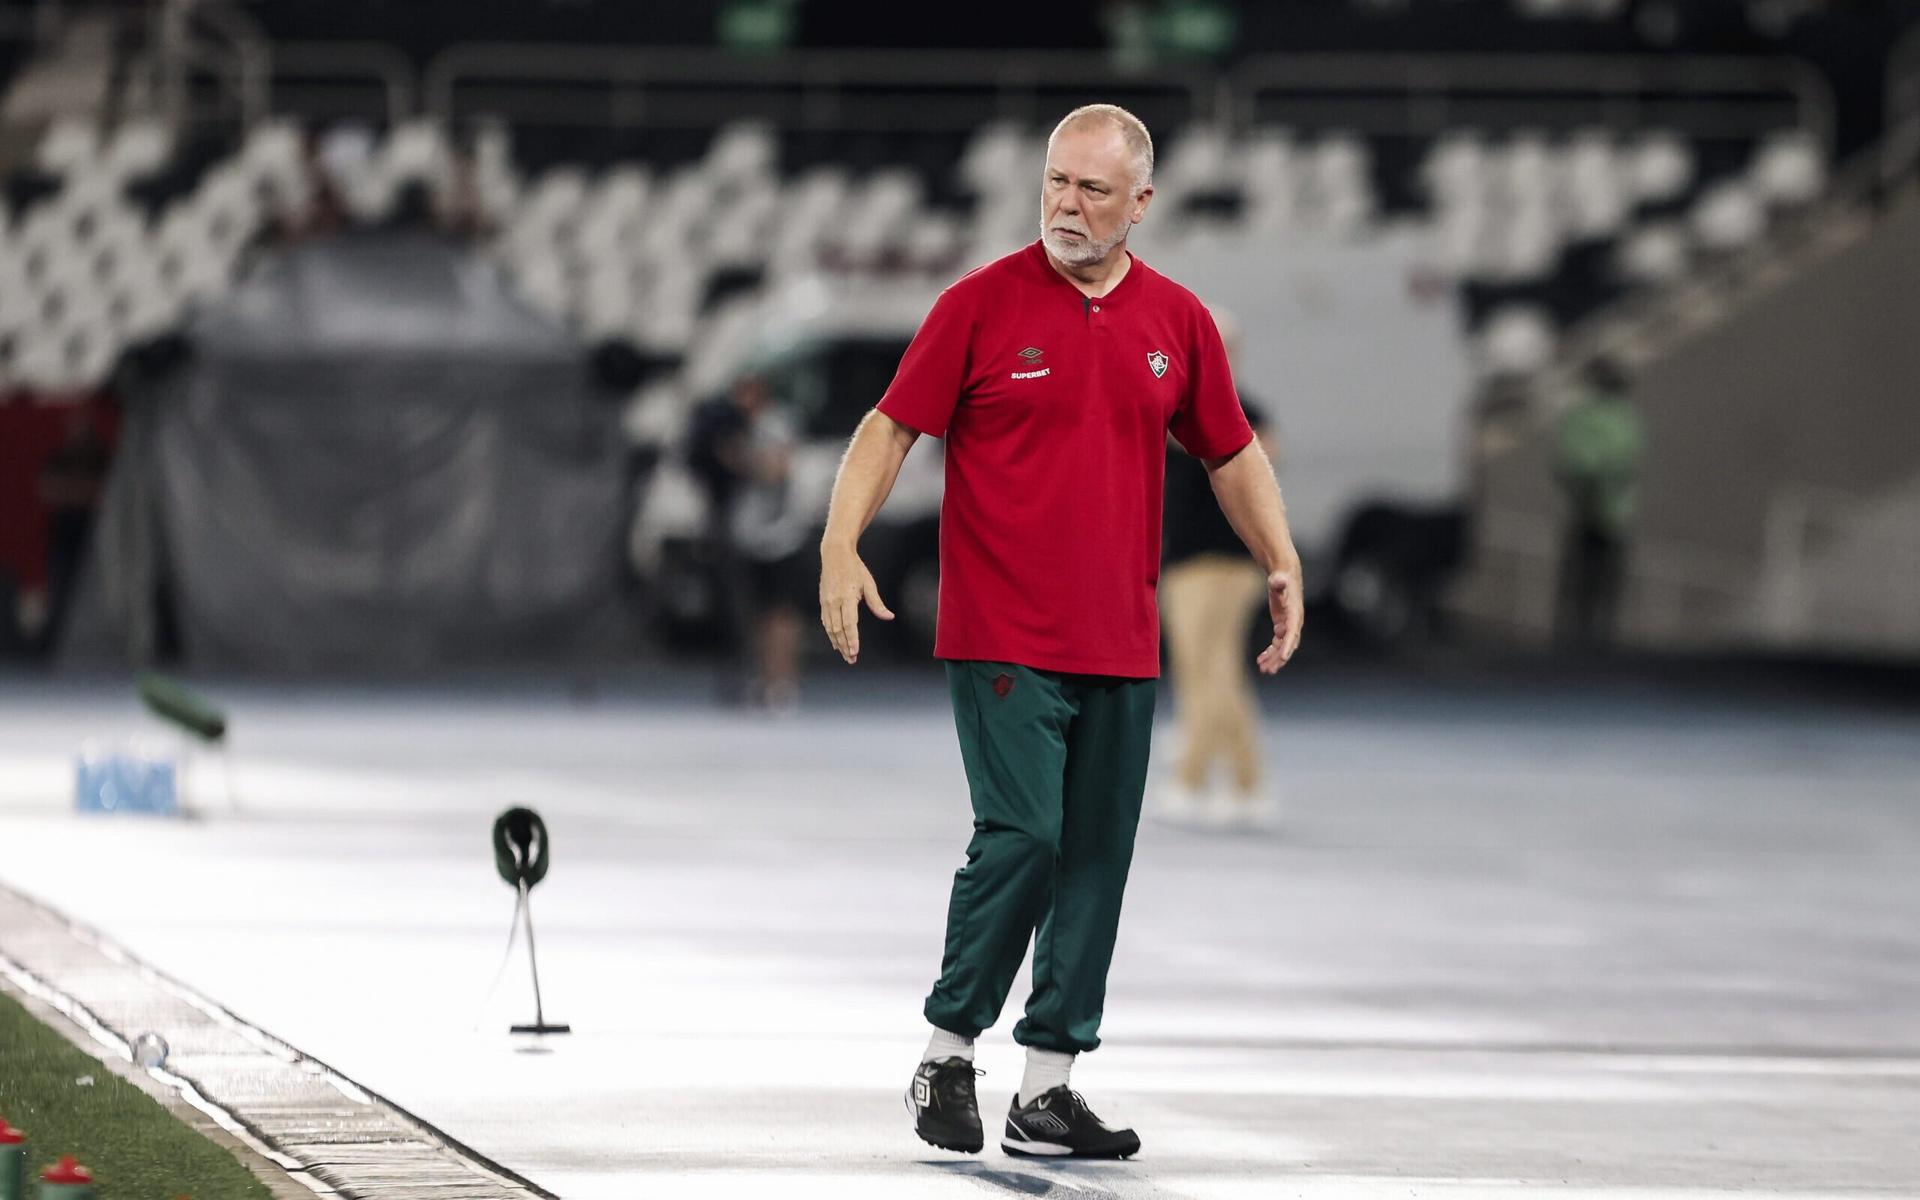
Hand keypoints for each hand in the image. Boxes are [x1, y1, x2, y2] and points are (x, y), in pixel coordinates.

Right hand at [819, 542, 894, 663]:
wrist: (834, 555)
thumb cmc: (855, 568)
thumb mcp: (869, 583)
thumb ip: (877, 603)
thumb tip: (889, 617)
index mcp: (847, 596)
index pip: (849, 623)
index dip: (852, 639)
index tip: (854, 651)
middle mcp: (834, 601)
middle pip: (838, 629)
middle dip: (844, 646)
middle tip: (852, 659)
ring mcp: (826, 602)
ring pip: (830, 628)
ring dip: (837, 643)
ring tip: (845, 655)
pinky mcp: (823, 602)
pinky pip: (826, 622)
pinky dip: (831, 634)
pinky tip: (836, 643)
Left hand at [1256, 564, 1303, 673]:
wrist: (1284, 577)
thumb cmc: (1280, 578)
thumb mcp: (1278, 580)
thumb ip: (1279, 582)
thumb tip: (1280, 581)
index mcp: (1294, 614)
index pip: (1292, 633)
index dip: (1287, 645)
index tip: (1283, 658)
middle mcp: (1294, 623)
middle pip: (1288, 644)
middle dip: (1278, 658)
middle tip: (1267, 670)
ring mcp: (1288, 626)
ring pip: (1282, 647)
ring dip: (1273, 659)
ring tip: (1263, 669)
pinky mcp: (1282, 626)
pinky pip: (1277, 644)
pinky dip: (1270, 652)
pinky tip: (1261, 659)